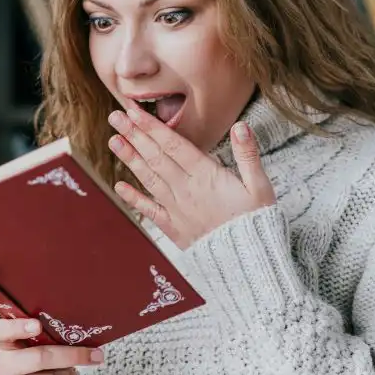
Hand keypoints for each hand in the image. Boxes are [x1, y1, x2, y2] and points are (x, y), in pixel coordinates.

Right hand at [0, 317, 104, 374]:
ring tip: (73, 374)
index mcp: (4, 343)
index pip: (1, 331)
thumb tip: (79, 333)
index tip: (38, 325)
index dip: (19, 327)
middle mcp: (2, 366)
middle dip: (72, 356)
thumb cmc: (29, 360)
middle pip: (40, 358)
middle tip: (93, 354)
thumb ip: (45, 335)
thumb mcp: (29, 345)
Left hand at [107, 105, 275, 249]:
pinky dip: (134, 199)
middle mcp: (186, 190)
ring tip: (114, 141)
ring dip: (130, 159)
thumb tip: (241, 127)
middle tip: (116, 117)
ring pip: (149, 179)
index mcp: (207, 176)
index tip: (135, 112)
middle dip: (135, 135)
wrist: (248, 262)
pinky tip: (119, 187)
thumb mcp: (260, 187)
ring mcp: (177, 209)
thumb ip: (248, 155)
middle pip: (156, 158)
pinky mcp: (174, 228)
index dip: (152, 127)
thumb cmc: (256, 222)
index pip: (174, 145)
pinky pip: (150, 211)